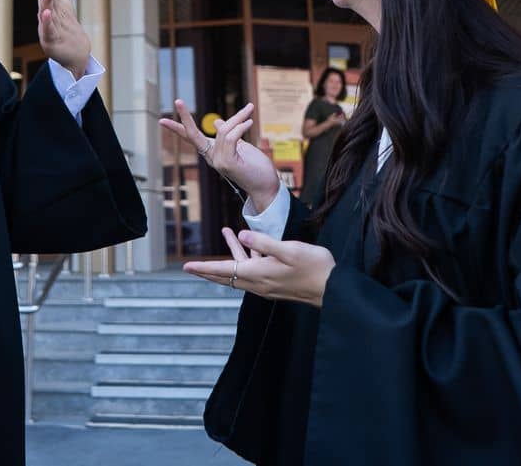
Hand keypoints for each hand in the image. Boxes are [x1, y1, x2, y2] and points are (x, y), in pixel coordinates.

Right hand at [37, 0, 89, 77]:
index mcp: (50, 5)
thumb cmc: (66, 26)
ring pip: (46, 12)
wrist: (74, 54)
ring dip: (47, 0)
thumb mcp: (65, 3)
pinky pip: (47, 31)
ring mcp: (47, 28)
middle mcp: (46, 15)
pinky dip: (46, 22)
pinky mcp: (50, 41)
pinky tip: (46, 13)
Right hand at [157, 100, 279, 206]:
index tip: (162, 120)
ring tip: (249, 113)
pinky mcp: (227, 163)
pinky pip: (230, 137)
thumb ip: (227, 134)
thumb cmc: (255, 167)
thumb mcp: (240, 145)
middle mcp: (211, 158)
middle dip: (184, 118)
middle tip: (177, 101)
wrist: (266, 186)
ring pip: (223, 130)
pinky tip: (249, 122)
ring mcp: (218, 162)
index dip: (179, 127)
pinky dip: (241, 127)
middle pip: (193, 134)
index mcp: (212, 153)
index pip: (191, 138)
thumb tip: (215, 122)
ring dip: (238, 118)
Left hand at [184, 226, 334, 307]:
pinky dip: (247, 256)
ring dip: (231, 253)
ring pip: (240, 270)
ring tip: (227, 231)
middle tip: (190, 266)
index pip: (224, 271)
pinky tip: (250, 244)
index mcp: (259, 274)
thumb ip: (264, 242)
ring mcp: (267, 284)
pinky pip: (253, 270)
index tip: (187, 267)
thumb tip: (241, 236)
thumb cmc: (314, 267)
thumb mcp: (290, 250)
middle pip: (226, 276)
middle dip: (208, 270)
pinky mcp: (275, 283)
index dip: (204, 268)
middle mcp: (259, 282)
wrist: (333, 289)